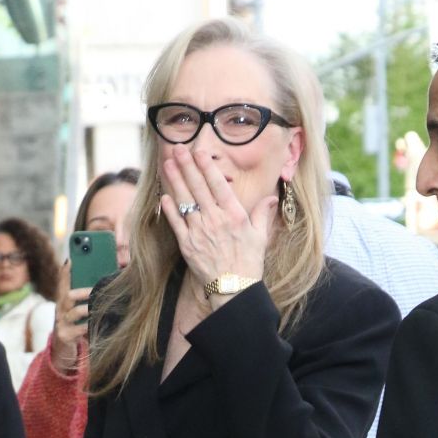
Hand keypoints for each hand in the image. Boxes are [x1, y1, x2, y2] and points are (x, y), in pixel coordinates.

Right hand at [51, 260, 91, 374]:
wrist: (64, 351)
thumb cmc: (76, 328)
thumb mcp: (77, 313)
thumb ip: (85, 299)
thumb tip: (103, 284)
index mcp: (63, 302)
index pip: (62, 284)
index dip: (64, 273)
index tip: (70, 260)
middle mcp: (60, 311)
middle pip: (66, 296)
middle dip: (80, 291)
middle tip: (94, 289)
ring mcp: (61, 324)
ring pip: (73, 312)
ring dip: (86, 308)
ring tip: (96, 307)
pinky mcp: (65, 336)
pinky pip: (78, 330)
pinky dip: (88, 327)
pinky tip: (97, 325)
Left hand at [160, 146, 277, 302]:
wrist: (234, 289)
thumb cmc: (249, 263)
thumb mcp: (260, 237)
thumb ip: (263, 214)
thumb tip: (272, 198)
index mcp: (234, 215)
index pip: (218, 185)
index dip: (207, 166)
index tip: (199, 152)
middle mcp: (216, 220)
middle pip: (198, 187)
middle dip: (187, 166)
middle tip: (178, 149)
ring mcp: (200, 232)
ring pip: (185, 200)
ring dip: (176, 180)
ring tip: (168, 163)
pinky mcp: (188, 245)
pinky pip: (176, 223)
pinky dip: (170, 208)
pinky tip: (165, 195)